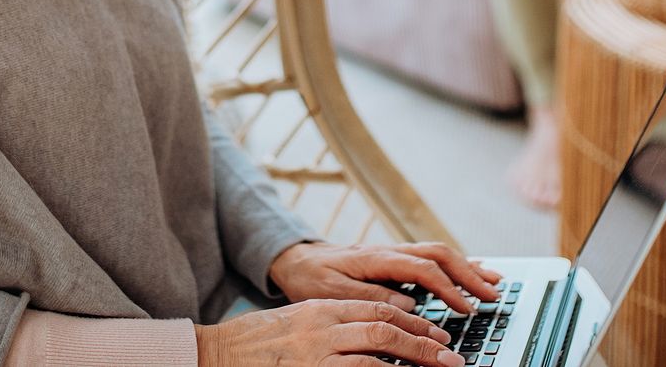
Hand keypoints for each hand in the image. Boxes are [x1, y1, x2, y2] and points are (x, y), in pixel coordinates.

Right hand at [195, 299, 462, 366]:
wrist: (215, 354)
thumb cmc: (255, 345)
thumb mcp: (297, 325)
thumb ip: (333, 325)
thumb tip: (373, 336)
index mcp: (321, 308)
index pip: (378, 307)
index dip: (413, 322)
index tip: (438, 335)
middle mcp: (322, 325)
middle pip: (385, 326)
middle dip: (423, 342)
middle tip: (450, 356)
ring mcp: (315, 351)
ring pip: (376, 349)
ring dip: (413, 359)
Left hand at [268, 241, 501, 314]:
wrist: (296, 259)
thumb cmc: (311, 277)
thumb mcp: (332, 292)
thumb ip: (370, 297)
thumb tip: (409, 305)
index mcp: (377, 257)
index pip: (423, 268)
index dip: (447, 288)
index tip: (466, 308)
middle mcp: (390, 251)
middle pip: (439, 254)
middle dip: (469, 274)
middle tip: (493, 294)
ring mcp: (394, 253)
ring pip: (438, 253)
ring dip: (467, 267)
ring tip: (494, 282)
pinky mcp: (394, 260)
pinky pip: (430, 258)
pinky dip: (455, 265)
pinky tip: (471, 273)